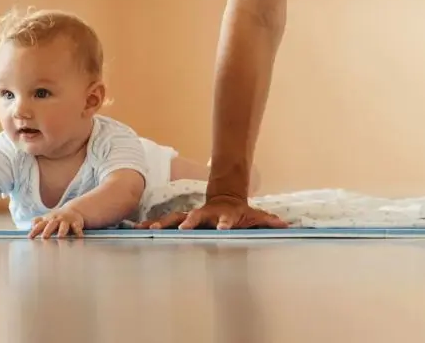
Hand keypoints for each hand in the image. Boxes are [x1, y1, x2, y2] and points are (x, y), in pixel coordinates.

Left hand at [28, 207, 84, 238]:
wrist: (72, 211)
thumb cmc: (56, 219)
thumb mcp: (46, 219)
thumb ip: (37, 222)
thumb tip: (30, 228)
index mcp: (48, 220)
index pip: (39, 225)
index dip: (35, 231)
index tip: (30, 237)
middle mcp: (56, 220)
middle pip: (51, 224)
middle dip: (48, 230)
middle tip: (44, 237)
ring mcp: (66, 221)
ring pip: (64, 226)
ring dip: (62, 231)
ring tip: (60, 237)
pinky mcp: (76, 223)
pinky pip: (77, 227)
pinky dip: (78, 232)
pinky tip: (79, 237)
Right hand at [136, 195, 287, 229]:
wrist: (225, 197)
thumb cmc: (240, 212)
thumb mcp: (255, 215)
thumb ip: (268, 221)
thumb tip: (286, 225)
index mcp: (224, 216)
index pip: (226, 220)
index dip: (225, 224)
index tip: (224, 229)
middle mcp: (206, 214)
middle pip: (196, 217)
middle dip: (188, 223)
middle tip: (182, 229)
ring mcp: (192, 215)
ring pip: (175, 218)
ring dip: (164, 224)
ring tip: (150, 229)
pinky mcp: (182, 219)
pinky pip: (165, 223)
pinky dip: (153, 225)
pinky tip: (138, 228)